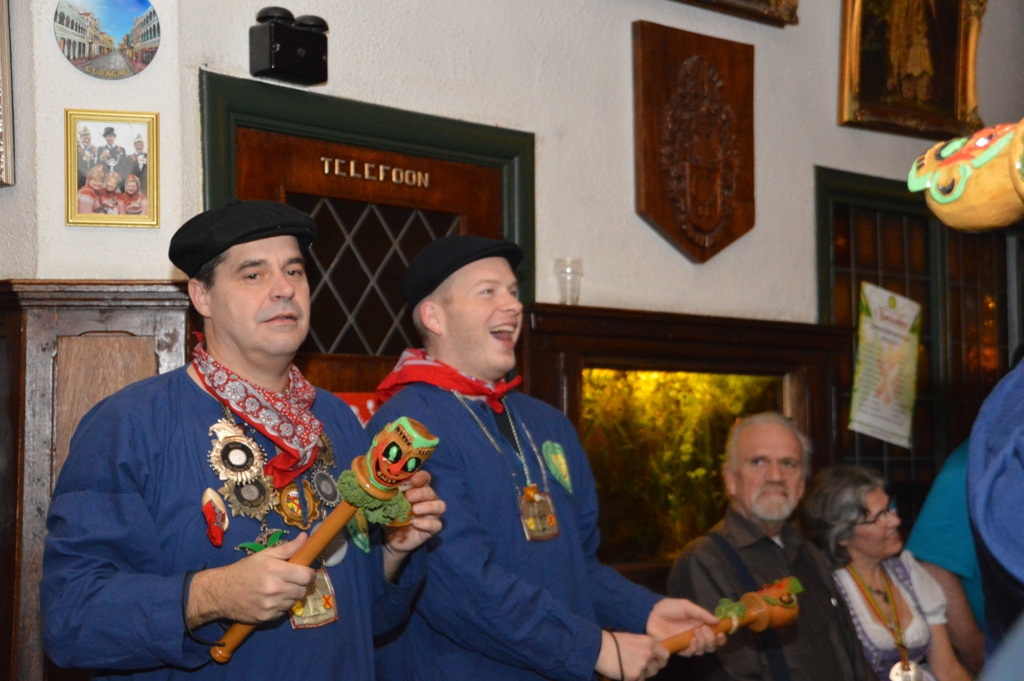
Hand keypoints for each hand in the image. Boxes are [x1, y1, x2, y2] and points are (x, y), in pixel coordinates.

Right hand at [186, 533, 315, 626]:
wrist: (221, 592)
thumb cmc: (244, 570)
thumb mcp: (265, 555)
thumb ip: (288, 548)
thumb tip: (306, 538)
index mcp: (276, 570)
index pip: (307, 576)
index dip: (310, 574)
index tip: (305, 572)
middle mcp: (275, 589)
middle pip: (303, 590)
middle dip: (300, 585)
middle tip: (292, 581)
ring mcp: (271, 605)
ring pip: (294, 602)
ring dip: (291, 596)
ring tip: (279, 590)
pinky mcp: (266, 618)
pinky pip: (283, 612)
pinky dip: (281, 606)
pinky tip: (271, 600)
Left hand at [382, 470, 444, 579]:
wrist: (390, 539)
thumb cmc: (390, 516)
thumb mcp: (386, 504)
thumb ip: (387, 494)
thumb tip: (380, 485)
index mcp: (417, 490)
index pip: (425, 478)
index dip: (422, 477)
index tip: (413, 481)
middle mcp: (427, 500)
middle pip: (431, 492)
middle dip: (420, 493)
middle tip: (408, 497)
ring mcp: (431, 515)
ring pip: (440, 506)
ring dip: (428, 506)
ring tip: (415, 510)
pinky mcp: (431, 529)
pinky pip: (437, 524)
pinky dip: (427, 523)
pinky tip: (416, 523)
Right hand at [594, 630, 667, 680]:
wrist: (597, 646)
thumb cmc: (611, 641)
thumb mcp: (632, 638)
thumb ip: (644, 647)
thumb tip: (651, 656)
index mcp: (649, 642)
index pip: (665, 655)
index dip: (660, 661)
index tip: (655, 663)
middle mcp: (648, 653)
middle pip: (655, 669)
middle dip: (647, 670)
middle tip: (635, 666)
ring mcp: (642, 665)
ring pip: (646, 676)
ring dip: (638, 674)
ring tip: (625, 667)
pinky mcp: (634, 676)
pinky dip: (630, 679)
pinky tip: (621, 672)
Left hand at [647, 598, 724, 655]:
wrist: (652, 613)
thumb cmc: (670, 608)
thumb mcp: (686, 606)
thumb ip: (702, 613)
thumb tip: (718, 621)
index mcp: (700, 625)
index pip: (715, 635)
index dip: (721, 637)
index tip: (721, 633)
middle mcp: (696, 636)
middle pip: (711, 646)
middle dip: (711, 640)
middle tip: (704, 630)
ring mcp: (687, 643)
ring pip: (702, 651)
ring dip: (703, 643)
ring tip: (696, 633)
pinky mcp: (678, 649)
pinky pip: (690, 653)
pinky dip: (693, 648)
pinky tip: (691, 640)